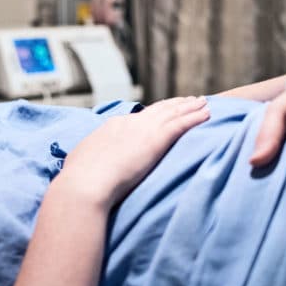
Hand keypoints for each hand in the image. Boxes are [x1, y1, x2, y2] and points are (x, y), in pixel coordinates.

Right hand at [58, 96, 209, 209]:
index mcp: (112, 127)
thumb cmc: (79, 181)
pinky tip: (207, 115)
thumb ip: (90, 158)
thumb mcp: (82, 162)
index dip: (153, 113)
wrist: (85, 184)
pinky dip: (195, 118)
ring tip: (203, 103)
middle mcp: (129, 123)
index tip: (163, 111)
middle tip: (189, 101)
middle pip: (158, 110)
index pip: (138, 117)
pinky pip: (182, 124)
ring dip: (190, 108)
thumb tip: (86, 164)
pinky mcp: (156, 139)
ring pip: (173, 113)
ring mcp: (143, 129)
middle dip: (174, 105)